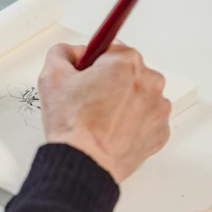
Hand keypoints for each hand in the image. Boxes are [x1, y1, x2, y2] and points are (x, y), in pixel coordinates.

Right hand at [38, 43, 170, 182]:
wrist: (84, 163)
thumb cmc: (73, 126)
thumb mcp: (51, 77)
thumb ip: (61, 53)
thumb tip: (71, 52)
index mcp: (126, 62)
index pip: (109, 49)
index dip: (92, 63)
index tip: (85, 75)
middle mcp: (150, 81)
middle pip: (127, 72)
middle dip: (108, 82)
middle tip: (87, 101)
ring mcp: (158, 108)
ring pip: (138, 95)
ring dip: (122, 102)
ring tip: (99, 120)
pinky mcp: (160, 132)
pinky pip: (145, 119)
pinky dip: (131, 123)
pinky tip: (112, 131)